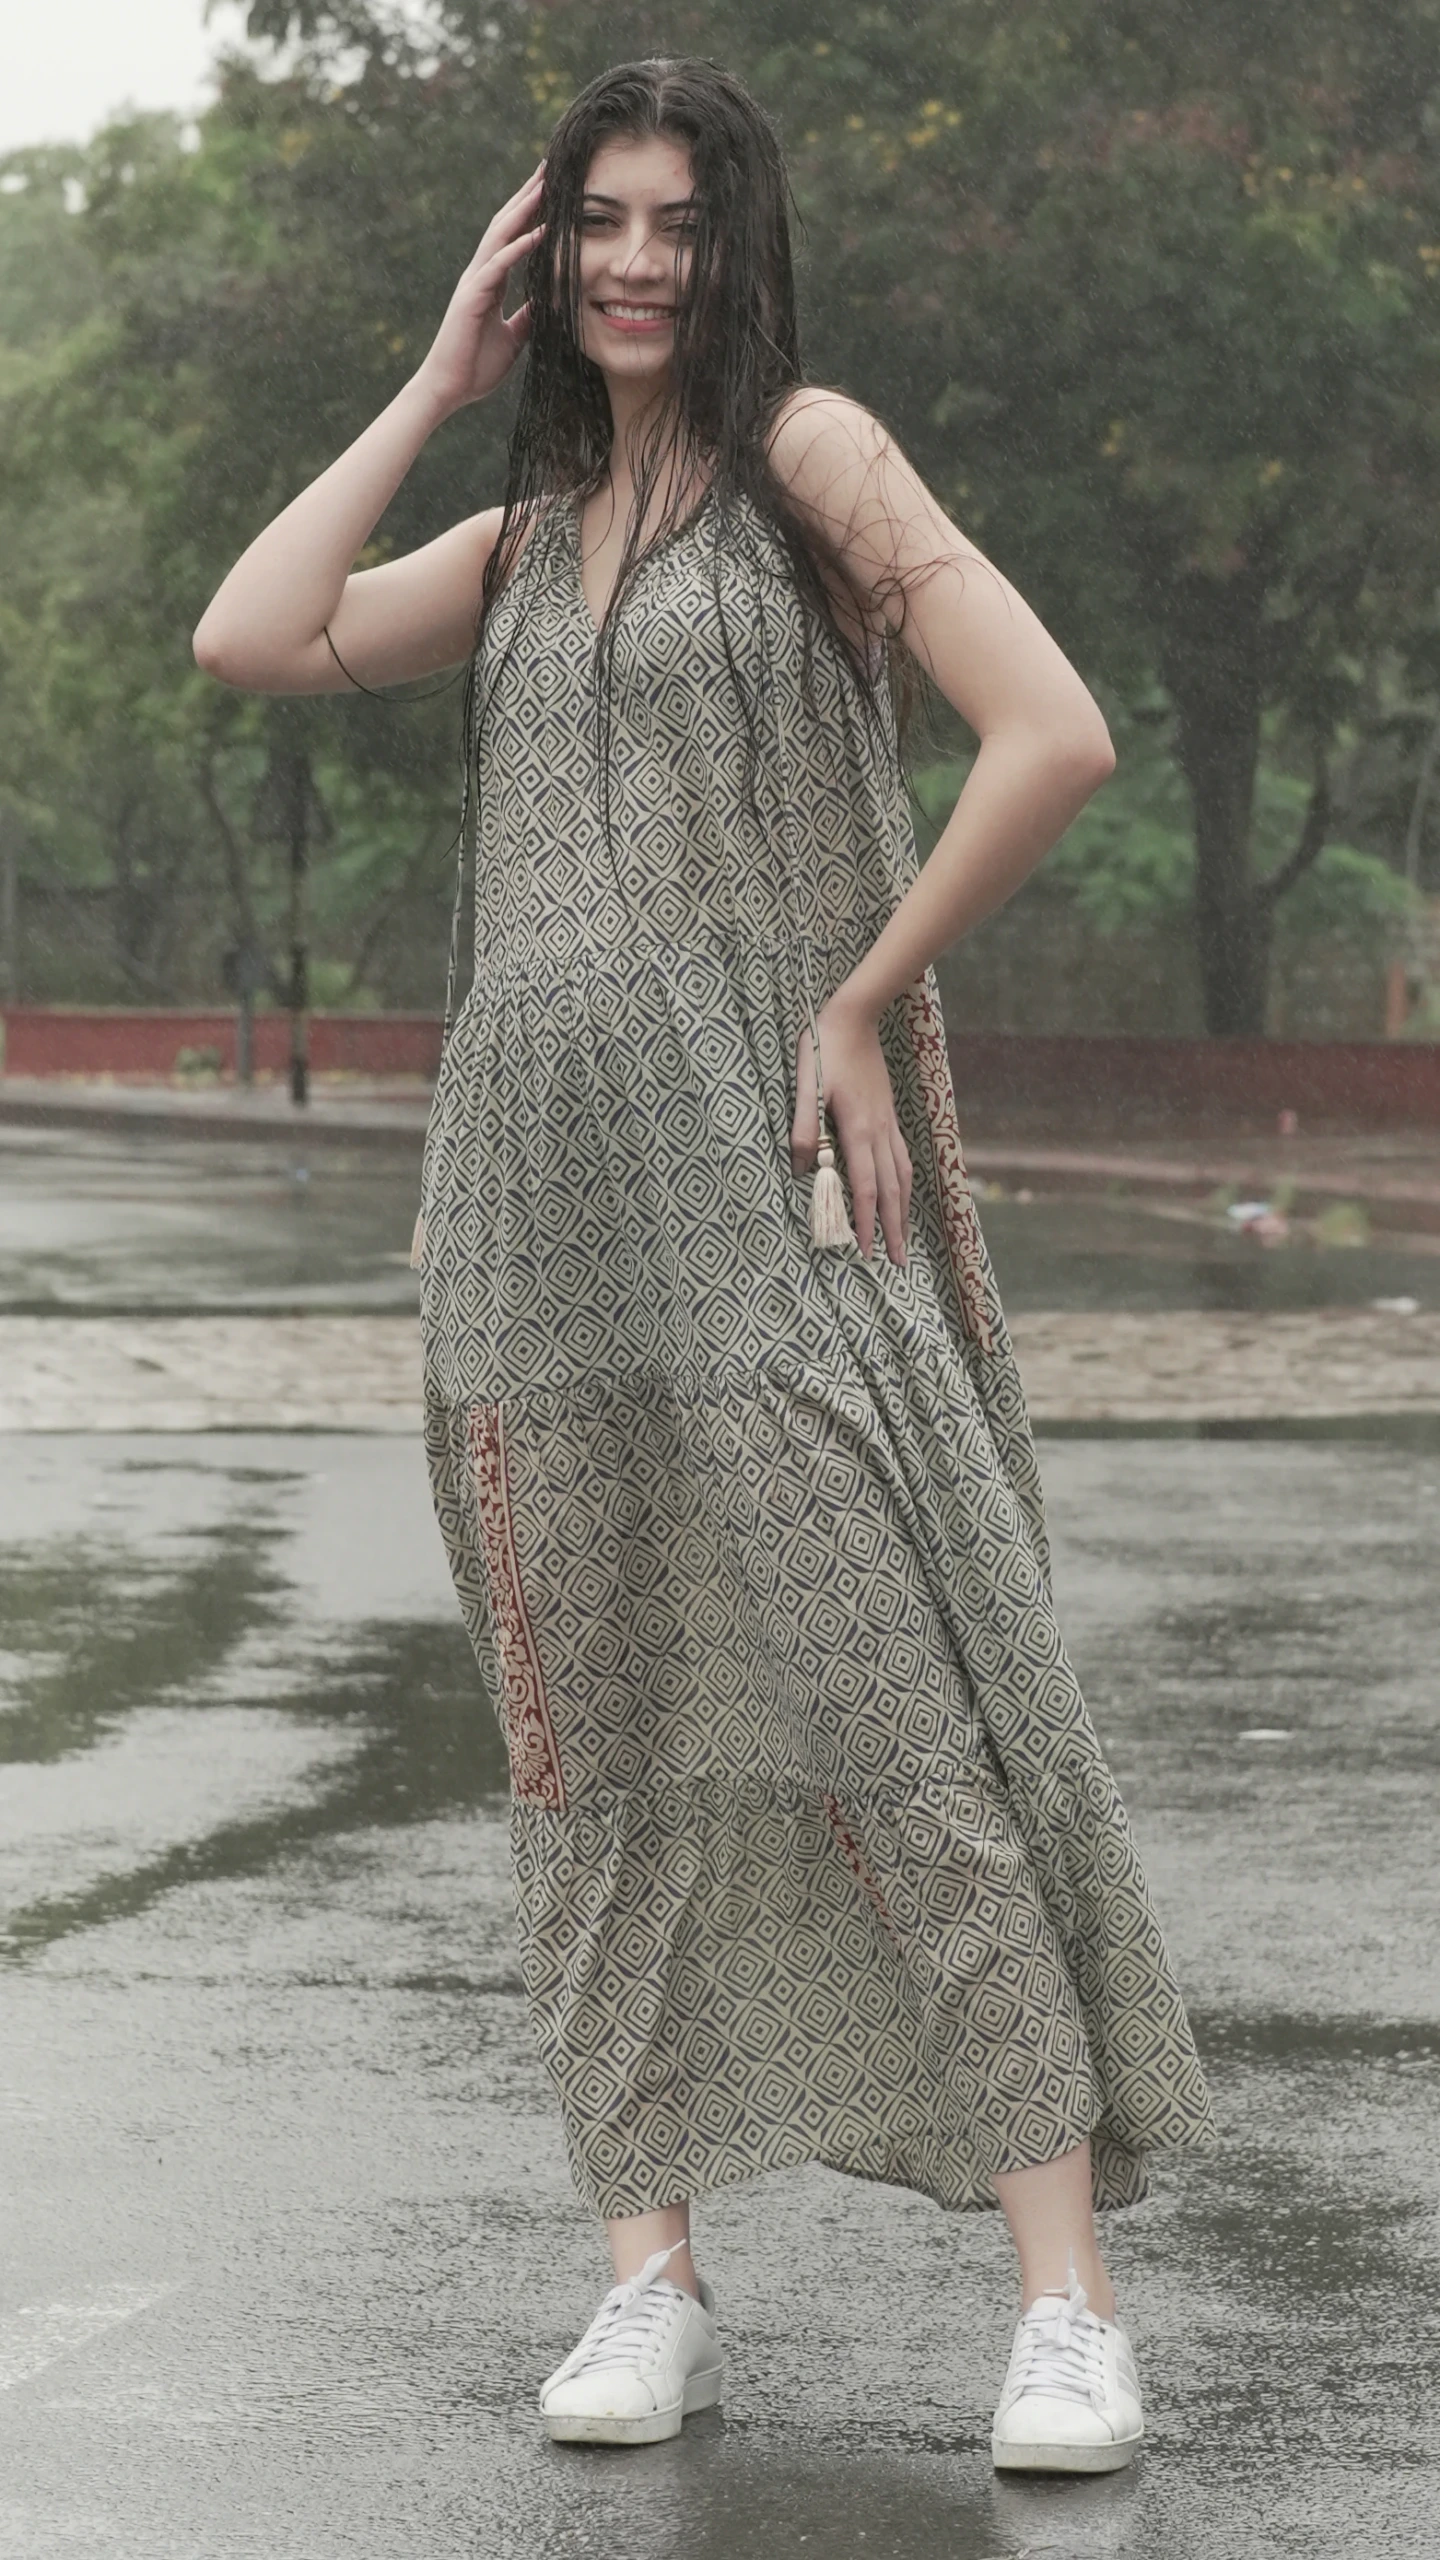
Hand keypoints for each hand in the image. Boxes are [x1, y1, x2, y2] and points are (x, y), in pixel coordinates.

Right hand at [413, 164, 545, 416]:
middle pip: (505, 225)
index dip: (530, 211)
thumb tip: (549, 304)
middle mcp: (480, 274)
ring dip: (523, 209)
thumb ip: (528, 316)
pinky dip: (519, 247)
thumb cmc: (475, 368)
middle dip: (527, 195)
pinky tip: (538, 231)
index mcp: (490, 282)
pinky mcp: (472, 297)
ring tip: (545, 184)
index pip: (512, 237)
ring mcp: (474, 283)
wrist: (447, 390)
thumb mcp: (513, 339)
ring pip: (500, 235)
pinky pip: (499, 265)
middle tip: (548, 167)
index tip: (551, 189)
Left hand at [791, 992, 911, 1263]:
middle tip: (899, 1264)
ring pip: (902, 1178)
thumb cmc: (824, 1048)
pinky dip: (904, 1186)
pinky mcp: (889, 1116)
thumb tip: (800, 1169)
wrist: (855, 1015)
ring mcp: (888, 1124)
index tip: (866, 1253)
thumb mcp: (805, 1086)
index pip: (864, 1188)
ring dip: (903, 1212)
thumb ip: (803, 1127)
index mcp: (858, 1129)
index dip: (865, 1223)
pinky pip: (902, 1160)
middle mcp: (879, 1132)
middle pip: (891, 1192)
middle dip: (894, 1230)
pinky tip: (901, 1195)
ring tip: (904, 1239)